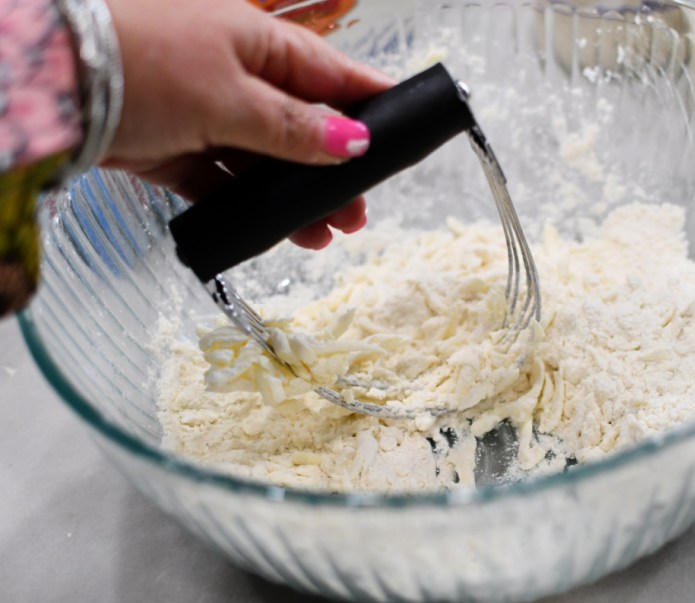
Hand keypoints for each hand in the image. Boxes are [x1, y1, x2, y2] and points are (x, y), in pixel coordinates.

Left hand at [102, 0, 393, 248]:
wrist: (51, 87)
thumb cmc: (144, 66)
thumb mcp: (230, 97)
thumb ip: (294, 127)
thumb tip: (355, 141)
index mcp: (258, 43)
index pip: (331, 75)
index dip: (371, 103)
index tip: (408, 128)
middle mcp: (236, 75)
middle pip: (303, 126)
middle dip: (335, 169)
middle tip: (359, 211)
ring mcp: (204, 113)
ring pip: (266, 161)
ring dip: (294, 196)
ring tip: (324, 232)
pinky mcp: (174, 149)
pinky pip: (224, 182)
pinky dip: (249, 206)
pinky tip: (274, 230)